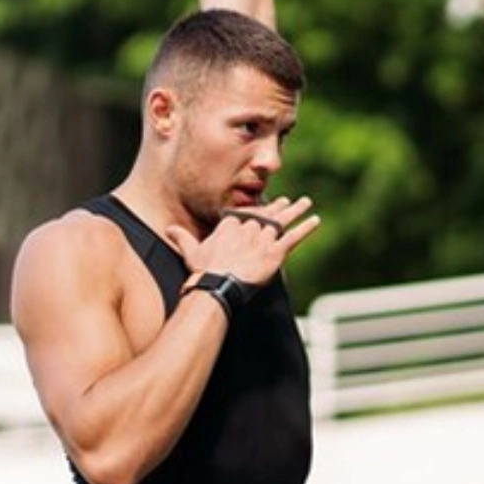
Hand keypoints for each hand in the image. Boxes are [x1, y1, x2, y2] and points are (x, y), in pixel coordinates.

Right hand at [166, 197, 320, 288]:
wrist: (218, 284)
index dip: (254, 212)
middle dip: (278, 207)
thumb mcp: (191, 251)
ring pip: (282, 221)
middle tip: (288, 200)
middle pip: (266, 214)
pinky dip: (305, 228)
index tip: (261, 207)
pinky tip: (315, 220)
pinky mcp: (275, 251)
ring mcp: (263, 238)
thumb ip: (182, 237)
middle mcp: (249, 227)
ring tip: (305, 202)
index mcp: (231, 224)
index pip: (245, 214)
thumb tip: (168, 229)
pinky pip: (293, 236)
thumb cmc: (204, 270)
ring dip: (295, 211)